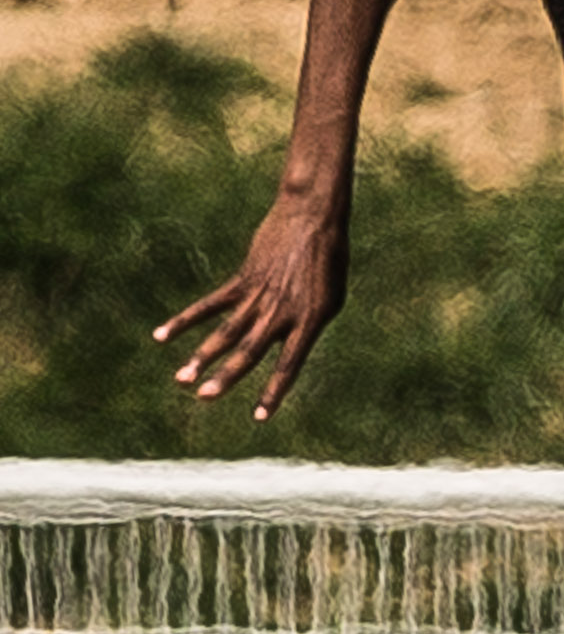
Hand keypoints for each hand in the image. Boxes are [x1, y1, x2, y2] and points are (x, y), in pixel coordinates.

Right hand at [153, 197, 347, 421]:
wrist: (315, 217)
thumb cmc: (330, 260)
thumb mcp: (331, 299)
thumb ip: (306, 326)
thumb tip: (281, 347)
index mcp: (310, 321)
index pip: (289, 364)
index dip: (273, 391)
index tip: (258, 417)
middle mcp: (282, 312)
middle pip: (249, 350)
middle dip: (226, 376)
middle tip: (205, 397)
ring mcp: (260, 295)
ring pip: (227, 331)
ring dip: (202, 356)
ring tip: (182, 379)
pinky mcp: (243, 279)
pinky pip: (211, 304)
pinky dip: (186, 320)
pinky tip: (162, 335)